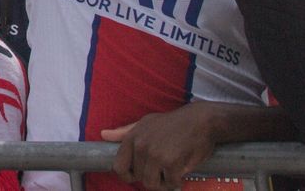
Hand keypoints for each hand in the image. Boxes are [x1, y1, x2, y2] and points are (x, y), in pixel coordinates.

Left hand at [102, 103, 221, 190]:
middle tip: (164, 170)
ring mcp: (155, 154)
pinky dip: (177, 182)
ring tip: (172, 171)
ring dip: (164, 183)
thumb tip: (104, 135)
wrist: (201, 120)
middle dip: (152, 178)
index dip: (128, 176)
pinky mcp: (171, 162)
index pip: (118, 167)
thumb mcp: (146, 123)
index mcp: (132, 137)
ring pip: (152, 184)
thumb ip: (124, 132)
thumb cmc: (173, 123)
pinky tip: (181, 170)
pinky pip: (170, 184)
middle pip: (139, 179)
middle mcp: (140, 146)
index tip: (140, 175)